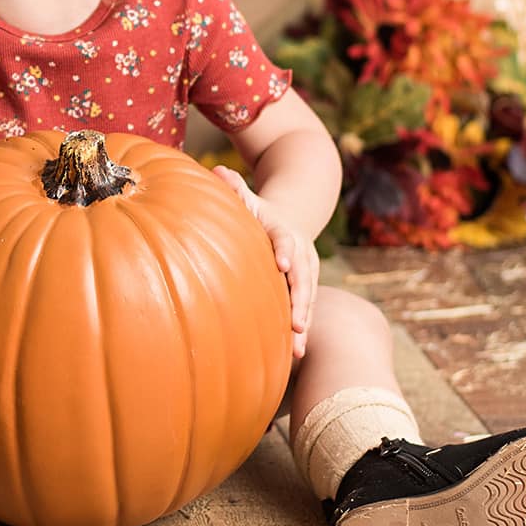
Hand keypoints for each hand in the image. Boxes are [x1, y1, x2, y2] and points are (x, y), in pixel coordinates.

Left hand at [212, 165, 315, 358]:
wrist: (290, 217)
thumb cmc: (256, 212)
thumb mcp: (247, 198)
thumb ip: (234, 188)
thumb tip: (216, 170)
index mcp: (282, 229)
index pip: (285, 239)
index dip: (285, 251)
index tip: (282, 265)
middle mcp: (299, 251)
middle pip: (303, 276)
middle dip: (300, 300)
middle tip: (295, 324)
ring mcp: (306, 271)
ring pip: (308, 298)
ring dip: (304, 322)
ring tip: (298, 347)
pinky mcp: (306, 287)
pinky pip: (305, 309)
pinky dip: (302, 330)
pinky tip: (296, 354)